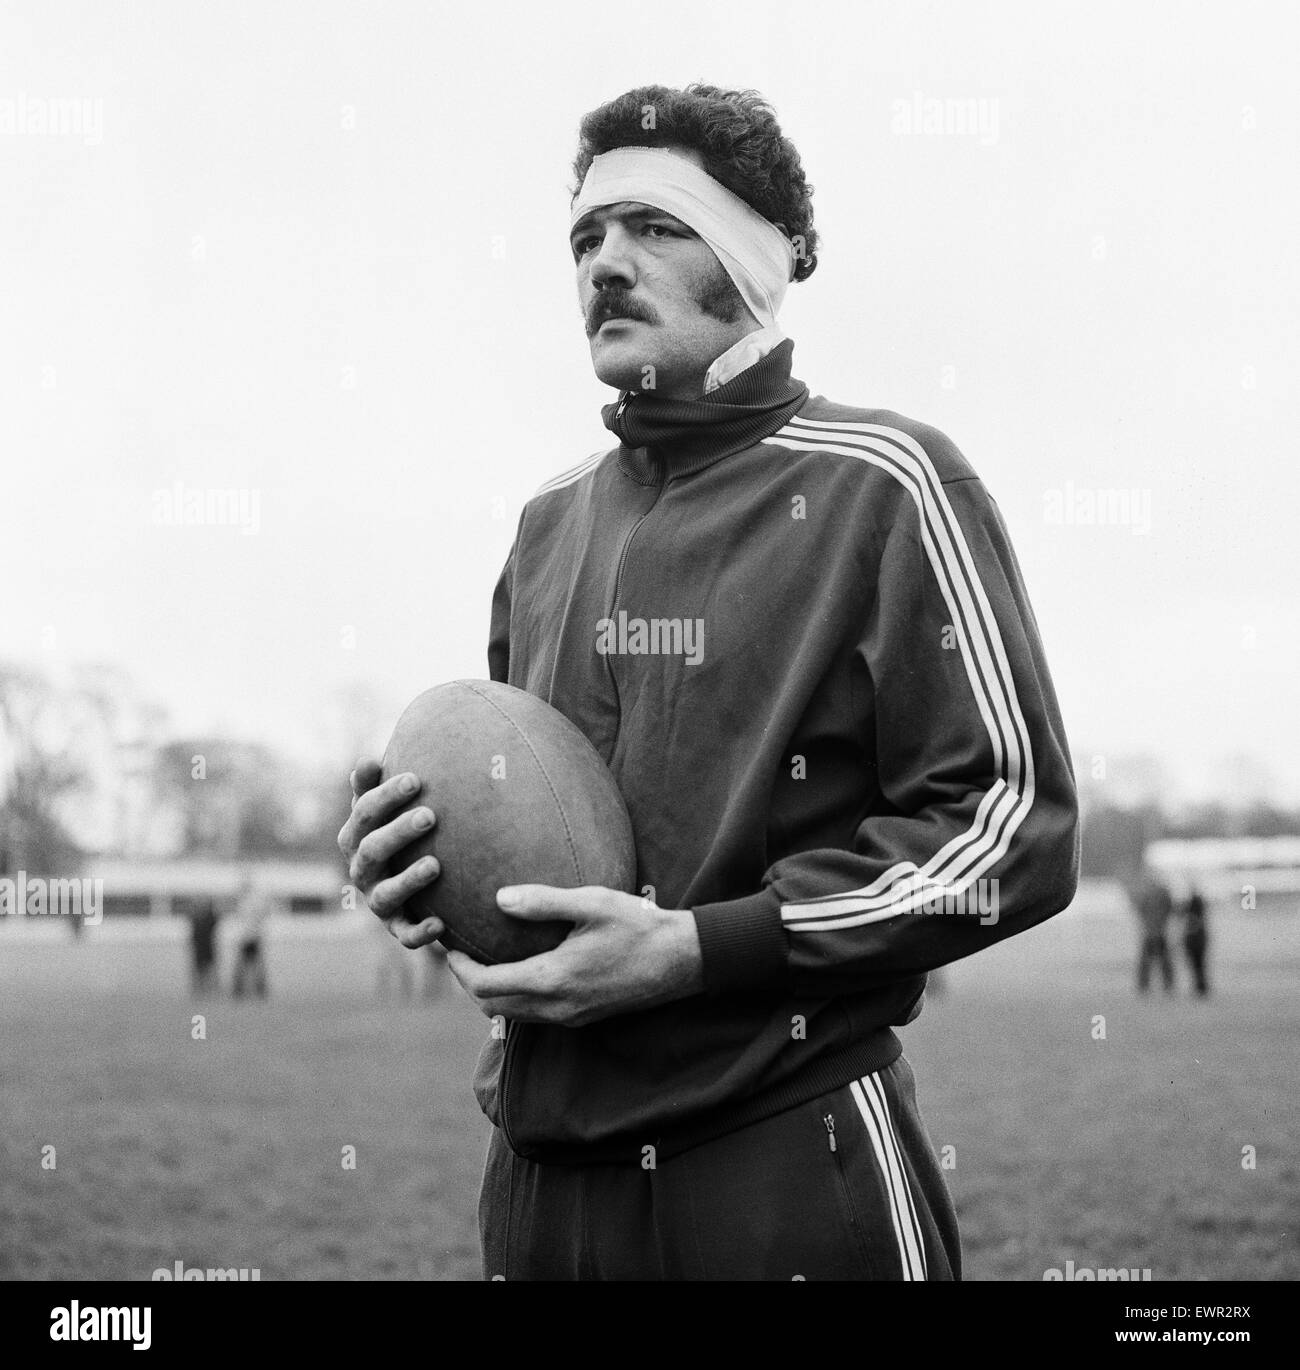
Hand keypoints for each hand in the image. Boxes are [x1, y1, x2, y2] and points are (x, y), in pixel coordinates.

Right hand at [337, 758, 444, 948]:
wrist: (408, 883)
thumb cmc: (396, 832)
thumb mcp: (382, 810)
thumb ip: (372, 787)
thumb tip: (366, 761)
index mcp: (356, 837)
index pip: (364, 813)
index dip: (386, 796)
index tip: (415, 779)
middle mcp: (362, 870)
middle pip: (373, 850)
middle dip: (400, 832)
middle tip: (430, 815)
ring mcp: (378, 900)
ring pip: (386, 895)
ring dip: (409, 881)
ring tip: (436, 865)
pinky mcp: (397, 926)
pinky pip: (404, 935)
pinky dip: (419, 932)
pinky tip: (440, 924)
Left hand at [446, 885, 704, 1026]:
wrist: (682, 961)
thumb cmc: (638, 926)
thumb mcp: (592, 903)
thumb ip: (544, 901)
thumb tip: (499, 898)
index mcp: (552, 980)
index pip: (485, 986)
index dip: (459, 969)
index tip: (448, 945)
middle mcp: (556, 1007)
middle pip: (491, 1007)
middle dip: (468, 982)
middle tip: (457, 952)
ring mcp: (570, 1016)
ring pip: (511, 1015)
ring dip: (490, 992)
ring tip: (482, 959)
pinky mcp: (582, 1016)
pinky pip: (533, 1014)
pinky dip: (514, 997)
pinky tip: (519, 968)